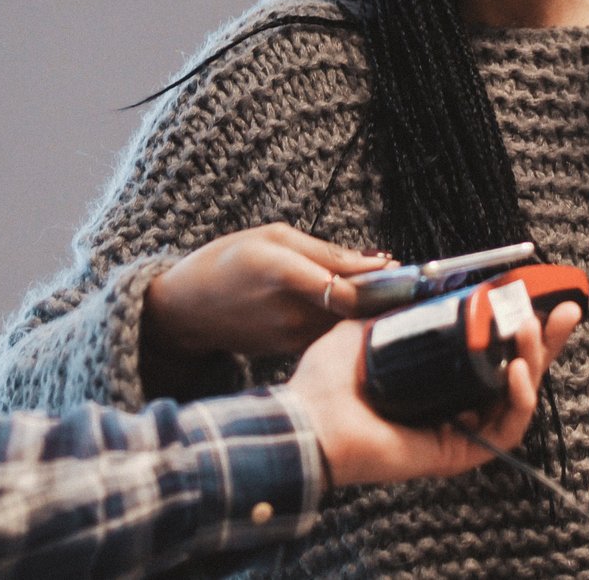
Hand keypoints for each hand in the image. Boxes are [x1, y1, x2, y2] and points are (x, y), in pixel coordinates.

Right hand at [143, 223, 391, 360]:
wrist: (184, 310)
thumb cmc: (227, 261)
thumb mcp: (272, 237)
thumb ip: (325, 252)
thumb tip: (377, 260)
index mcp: (283, 273)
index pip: (347, 290)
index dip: (380, 283)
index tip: (401, 268)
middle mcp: (289, 312)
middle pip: (353, 310)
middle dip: (382, 295)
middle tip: (404, 278)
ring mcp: (290, 337)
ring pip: (344, 325)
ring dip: (367, 310)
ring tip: (382, 289)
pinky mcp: (289, 351)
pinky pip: (328, 334)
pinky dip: (345, 322)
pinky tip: (352, 306)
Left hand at [284, 300, 582, 487]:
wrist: (309, 416)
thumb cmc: (329, 378)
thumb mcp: (367, 326)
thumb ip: (397, 307)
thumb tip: (425, 280)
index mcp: (439, 376)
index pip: (494, 350)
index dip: (522, 324)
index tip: (540, 296)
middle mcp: (455, 403)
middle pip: (518, 372)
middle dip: (547, 341)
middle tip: (566, 311)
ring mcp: (460, 430)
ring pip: (519, 399)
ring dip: (534, 362)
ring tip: (529, 332)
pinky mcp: (459, 453)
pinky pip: (505, 430)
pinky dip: (520, 401)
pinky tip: (518, 371)